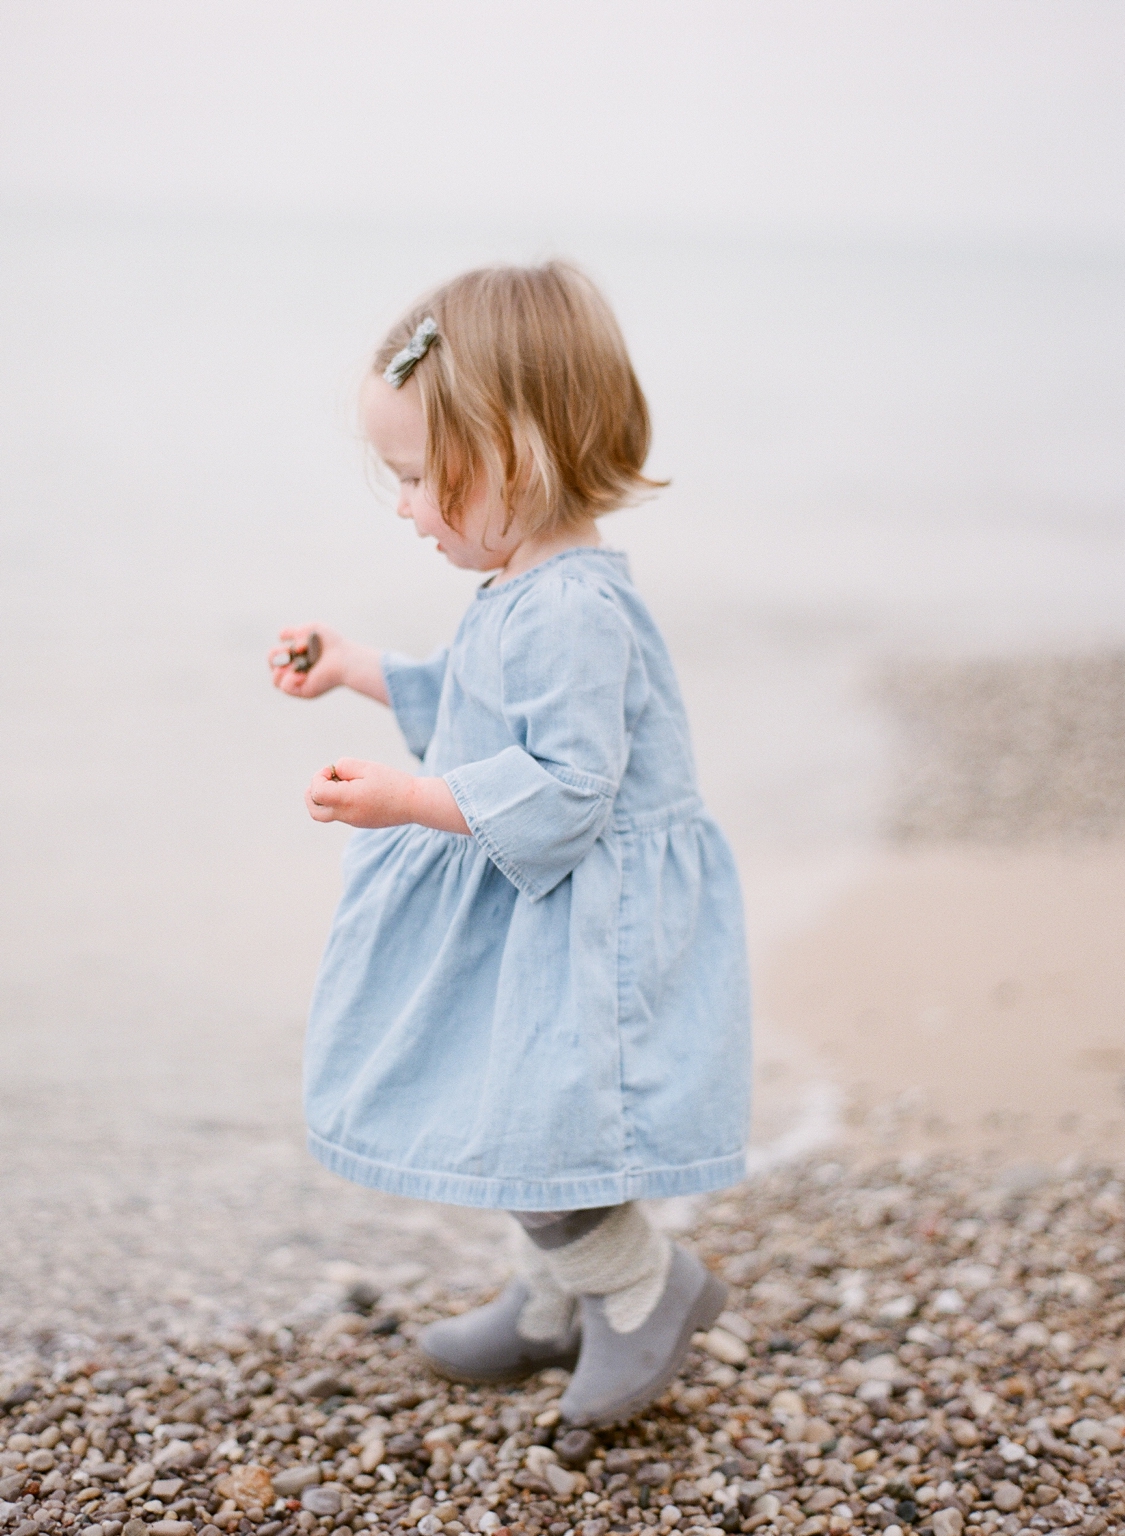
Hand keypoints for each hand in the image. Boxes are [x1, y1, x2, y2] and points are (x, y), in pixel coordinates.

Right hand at [270, 623, 348, 697]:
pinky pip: (286, 688)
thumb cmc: (330, 643)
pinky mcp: (305, 691)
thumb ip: (295, 631)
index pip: (275, 659)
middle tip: (288, 653)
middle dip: (273, 658)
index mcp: (296, 658)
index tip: (288, 645)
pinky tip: (301, 673)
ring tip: (294, 664)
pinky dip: (290, 679)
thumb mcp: (311, 629)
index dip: (276, 652)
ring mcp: (300, 683)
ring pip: (276, 682)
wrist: (344, 657)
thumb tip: (281, 637)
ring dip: (279, 670)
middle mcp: (297, 671)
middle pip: (273, 669)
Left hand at [305, 758, 469, 832]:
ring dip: (326, 797)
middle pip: (315, 811)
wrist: (415, 803)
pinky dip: (339, 801)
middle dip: (312, 794)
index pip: (316, 792)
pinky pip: (341, 813)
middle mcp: (347, 814)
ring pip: (326, 813)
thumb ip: (343, 766)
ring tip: (342, 783)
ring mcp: (353, 821)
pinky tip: (355, 790)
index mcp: (347, 800)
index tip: (333, 770)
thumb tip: (332, 773)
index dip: (319, 777)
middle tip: (324, 780)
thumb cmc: (392, 782)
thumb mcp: (367, 767)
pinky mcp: (361, 822)